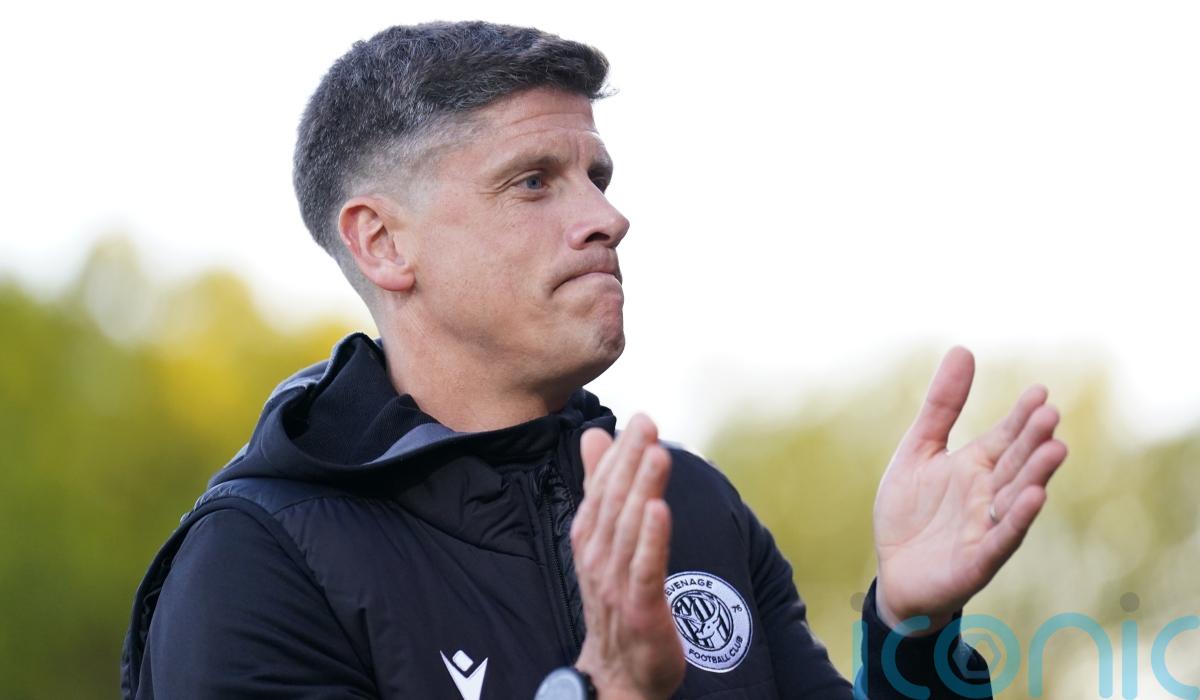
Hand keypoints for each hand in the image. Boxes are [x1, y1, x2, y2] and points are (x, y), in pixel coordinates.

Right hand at [570, 414, 684, 699]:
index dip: (620, 454)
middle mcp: (597, 556)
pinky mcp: (640, 608)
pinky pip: (644, 569)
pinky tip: (660, 510)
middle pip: (614, 502)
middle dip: (630, 461)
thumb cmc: (615, 598)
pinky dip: (651, 540)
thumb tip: (595, 434)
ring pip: (629, 530)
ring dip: (642, 489)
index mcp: (590, 537)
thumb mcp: (604, 537)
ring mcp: (616, 583)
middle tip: (647, 423)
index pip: (603, 488)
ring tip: (656, 453)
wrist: (619, 672)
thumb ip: (600, 486)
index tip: (639, 419)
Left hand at [873, 347, 1067, 632]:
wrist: (894, 573)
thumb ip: (941, 407)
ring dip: (1035, 476)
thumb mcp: (918, 450)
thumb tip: (963, 349)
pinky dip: (1017, 520)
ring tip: (1055, 449)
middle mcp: (989, 495)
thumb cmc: (910, 512)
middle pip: (1016, 464)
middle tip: (1049, 413)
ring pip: (1017, 499)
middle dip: (1033, 440)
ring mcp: (987, 528)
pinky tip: (1034, 498)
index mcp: (976, 467)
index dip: (1021, 416)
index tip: (1039, 391)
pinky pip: (1001, 539)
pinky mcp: (978, 561)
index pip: (1005, 437)